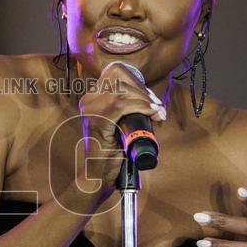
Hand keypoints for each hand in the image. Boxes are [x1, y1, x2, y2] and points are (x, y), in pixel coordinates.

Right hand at [75, 62, 165, 202]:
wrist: (99, 175)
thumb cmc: (112, 151)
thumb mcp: (119, 122)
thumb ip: (127, 107)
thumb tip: (150, 96)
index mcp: (93, 97)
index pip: (115, 71)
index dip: (136, 80)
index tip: (149, 97)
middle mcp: (88, 100)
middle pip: (119, 77)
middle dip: (143, 90)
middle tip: (157, 106)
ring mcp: (90, 110)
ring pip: (122, 91)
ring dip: (145, 100)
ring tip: (157, 112)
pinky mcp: (97, 122)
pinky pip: (120, 105)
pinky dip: (141, 107)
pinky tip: (152, 114)